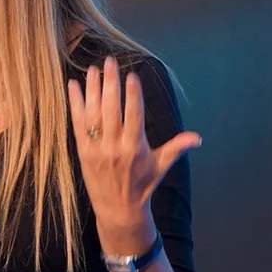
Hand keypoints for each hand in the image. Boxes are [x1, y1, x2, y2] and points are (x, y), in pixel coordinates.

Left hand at [67, 56, 201, 250]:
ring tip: (93, 69)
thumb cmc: (142, 185)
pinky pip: (77, 123)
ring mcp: (96, 148)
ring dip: (92, 89)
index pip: (134, 116)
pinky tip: (73, 85)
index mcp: (135, 147)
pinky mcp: (82, 150)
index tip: (132, 76)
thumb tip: (198, 138)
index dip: (132, 96)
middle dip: (111, 84)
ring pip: (93, 113)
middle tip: (110, 62)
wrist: (117, 209)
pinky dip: (75, 104)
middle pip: (111, 109)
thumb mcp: (161, 166)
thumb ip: (176, 148)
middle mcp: (114, 146)